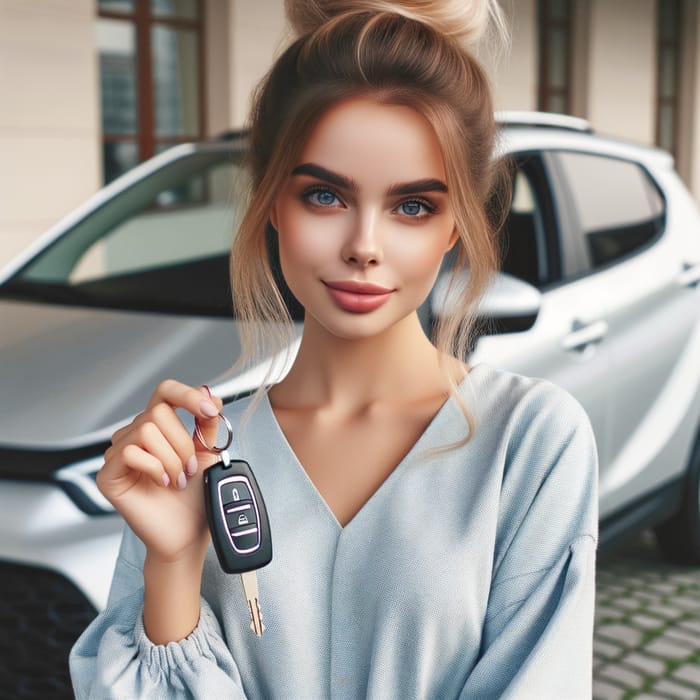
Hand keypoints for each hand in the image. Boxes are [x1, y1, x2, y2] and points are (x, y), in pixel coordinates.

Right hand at [97, 379, 223, 563]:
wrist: (188, 533)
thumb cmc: (195, 495)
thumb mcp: (208, 452)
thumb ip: (207, 422)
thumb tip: (210, 393)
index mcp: (159, 425)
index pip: (165, 391)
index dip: (187, 395)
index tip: (210, 411)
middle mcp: (135, 435)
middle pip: (157, 412)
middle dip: (182, 443)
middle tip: (189, 469)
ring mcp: (118, 454)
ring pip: (145, 430)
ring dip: (171, 459)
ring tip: (177, 480)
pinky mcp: (108, 475)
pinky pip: (130, 452)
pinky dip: (154, 468)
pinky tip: (161, 483)